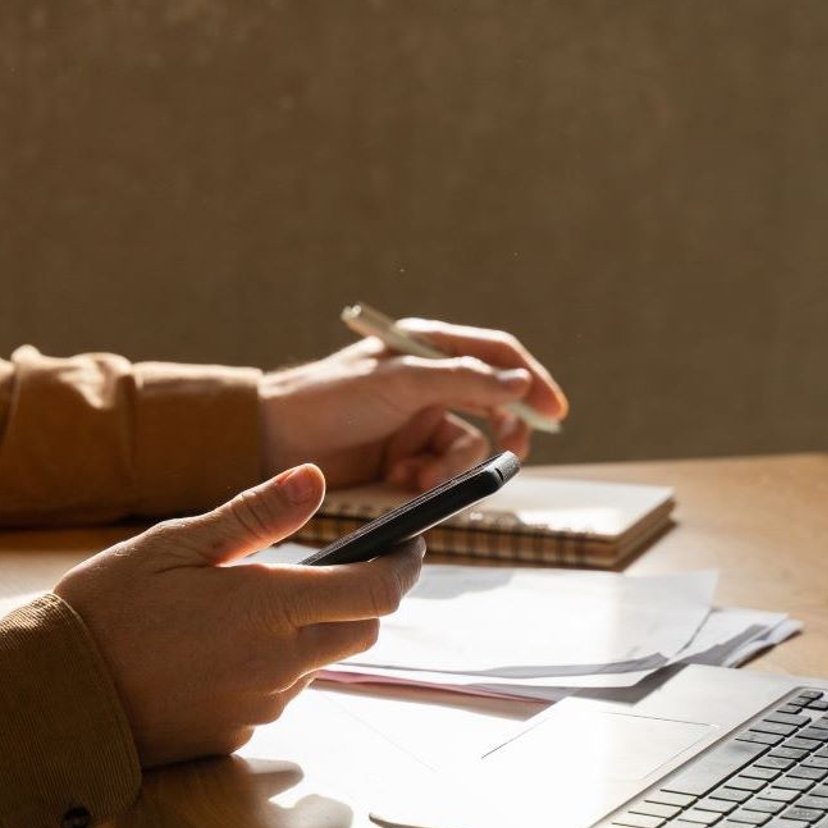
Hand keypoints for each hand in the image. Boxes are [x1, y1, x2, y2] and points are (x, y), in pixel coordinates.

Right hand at [55, 464, 421, 766]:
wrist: (52, 696)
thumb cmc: (106, 609)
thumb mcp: (176, 543)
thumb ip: (256, 515)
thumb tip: (316, 478)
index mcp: (270, 608)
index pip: (376, 591)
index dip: (404, 565)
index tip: (409, 544)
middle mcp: (279, 664)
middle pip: (361, 632)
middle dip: (362, 599)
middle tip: (335, 568)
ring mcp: (260, 705)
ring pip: (318, 664)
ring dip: (307, 633)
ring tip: (243, 606)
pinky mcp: (236, 734)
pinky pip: (275, 693)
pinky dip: (267, 666)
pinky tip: (215, 648)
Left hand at [259, 317, 569, 490]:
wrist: (271, 441)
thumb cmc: (330, 398)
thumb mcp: (401, 382)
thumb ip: (463, 380)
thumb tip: (519, 380)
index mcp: (426, 347)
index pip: (497, 355)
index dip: (531, 380)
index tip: (555, 412)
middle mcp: (427, 381)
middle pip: (492, 405)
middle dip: (502, 434)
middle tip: (510, 456)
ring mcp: (416, 421)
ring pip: (467, 447)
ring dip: (451, 466)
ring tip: (417, 476)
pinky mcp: (402, 457)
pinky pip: (439, 472)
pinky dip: (427, 480)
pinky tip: (397, 480)